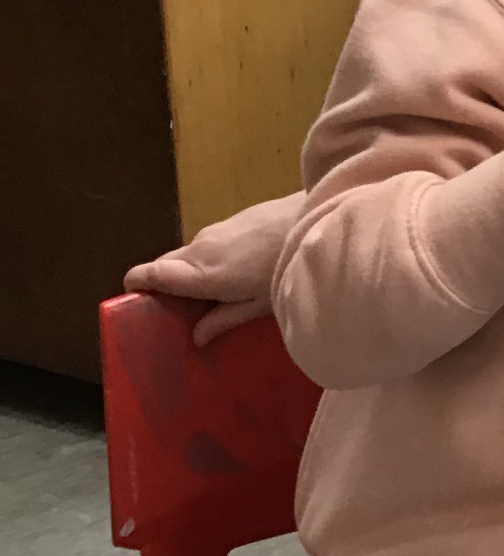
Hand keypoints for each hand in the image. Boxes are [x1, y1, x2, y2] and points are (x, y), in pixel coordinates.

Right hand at [123, 192, 304, 346]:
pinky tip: (239, 271)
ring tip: (217, 294)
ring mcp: (215, 230)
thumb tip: (196, 336)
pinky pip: (209, 243)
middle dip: (166, 284)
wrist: (318, 219)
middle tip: (182, 309)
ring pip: (190, 254)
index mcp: (201, 273)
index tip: (134, 300)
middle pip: (166, 264)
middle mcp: (200, 249)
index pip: (150, 273)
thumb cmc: (288, 268)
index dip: (136, 284)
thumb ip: (225, 319)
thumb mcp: (259, 304)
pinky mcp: (231, 219)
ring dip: (194, 272)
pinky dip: (212, 258)